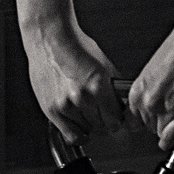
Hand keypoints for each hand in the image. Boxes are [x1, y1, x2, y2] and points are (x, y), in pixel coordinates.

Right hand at [25, 19, 126, 144]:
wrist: (50, 39)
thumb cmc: (75, 46)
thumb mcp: (104, 64)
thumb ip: (114, 87)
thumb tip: (124, 104)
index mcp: (98, 86)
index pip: (115, 120)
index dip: (116, 118)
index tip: (114, 116)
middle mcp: (82, 98)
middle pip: (102, 127)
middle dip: (103, 120)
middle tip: (99, 112)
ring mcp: (65, 105)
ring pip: (86, 130)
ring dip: (88, 123)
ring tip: (84, 109)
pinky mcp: (51, 109)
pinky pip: (70, 134)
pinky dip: (77, 132)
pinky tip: (78, 123)